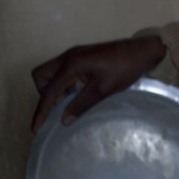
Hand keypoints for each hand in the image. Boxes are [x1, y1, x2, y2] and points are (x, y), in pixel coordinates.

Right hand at [30, 36, 165, 130]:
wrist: (142, 51)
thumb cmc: (125, 68)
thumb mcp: (104, 90)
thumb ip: (82, 104)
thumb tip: (64, 120)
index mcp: (71, 64)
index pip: (49, 91)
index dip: (42, 111)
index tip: (36, 128)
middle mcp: (68, 57)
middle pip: (41, 76)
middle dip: (44, 93)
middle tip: (59, 108)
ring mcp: (73, 55)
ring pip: (51, 73)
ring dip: (54, 89)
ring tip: (70, 103)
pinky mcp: (80, 57)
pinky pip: (62, 72)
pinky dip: (64, 84)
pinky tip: (77, 95)